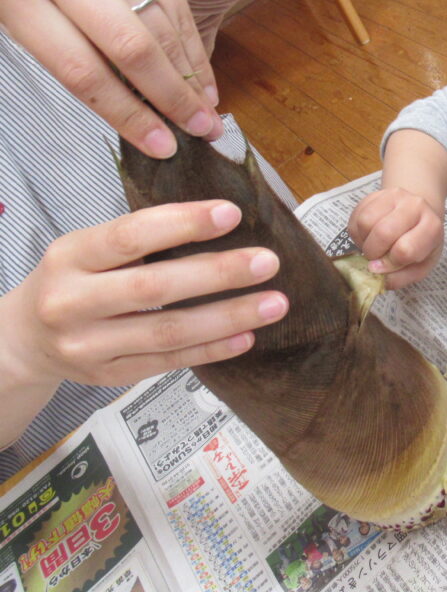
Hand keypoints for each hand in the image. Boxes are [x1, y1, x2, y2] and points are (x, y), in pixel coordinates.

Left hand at [0, 0, 223, 156]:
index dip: (127, 114)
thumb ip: (75, 60)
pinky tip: (202, 78)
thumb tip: (145, 120)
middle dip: (171, 98)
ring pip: (160, 28)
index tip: (161, 146)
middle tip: (199, 132)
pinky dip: (194, 48)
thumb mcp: (30, 17)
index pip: (80, 70)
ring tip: (207, 112)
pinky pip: (178, 6)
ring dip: (190, 78)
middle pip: (129, 47)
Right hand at [2, 200, 288, 390]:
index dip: (183, 224)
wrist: (24, 340)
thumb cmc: (75, 280)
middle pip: (154, 288)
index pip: (130, 235)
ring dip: (228, 317)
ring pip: (167, 332)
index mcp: (70, 256)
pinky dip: (212, 349)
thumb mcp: (89, 249)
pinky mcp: (110, 378)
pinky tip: (248, 335)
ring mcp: (89, 346)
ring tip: (276, 303)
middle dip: (217, 274)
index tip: (232, 214)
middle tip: (268, 261)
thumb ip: (141, 238)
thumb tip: (222, 219)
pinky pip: (169, 363)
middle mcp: (73, 302)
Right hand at [347, 187, 444, 288]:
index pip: (405, 250)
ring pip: (365, 222)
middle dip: (373, 253)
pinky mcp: (376, 194)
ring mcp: (394, 196)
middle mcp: (415, 206)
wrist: (419, 212)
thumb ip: (402, 277)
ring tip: (373, 245)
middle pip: (383, 232)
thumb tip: (380, 279)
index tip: (385, 267)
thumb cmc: (421, 242)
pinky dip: (357, 232)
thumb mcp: (421, 265)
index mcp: (432, 227)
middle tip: (376, 258)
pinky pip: (356, 215)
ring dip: (363, 241)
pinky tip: (368, 236)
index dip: (390, 264)